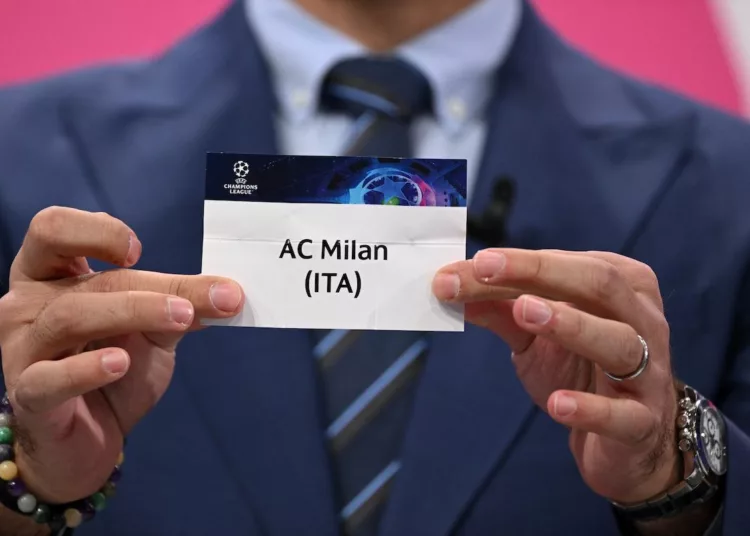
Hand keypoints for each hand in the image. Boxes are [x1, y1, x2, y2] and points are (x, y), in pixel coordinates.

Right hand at [0, 207, 243, 502]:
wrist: (87, 440)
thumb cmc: (111, 372)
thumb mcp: (152, 332)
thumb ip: (180, 306)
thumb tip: (228, 293)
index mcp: (51, 277)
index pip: (54, 229)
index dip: (94, 231)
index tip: (137, 251)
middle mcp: (27, 306)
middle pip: (84, 280)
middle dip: (145, 287)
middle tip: (193, 304)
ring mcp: (22, 350)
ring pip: (69, 318)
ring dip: (132, 313)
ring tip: (180, 320)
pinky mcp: (28, 397)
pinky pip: (49, 378)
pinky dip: (86, 369)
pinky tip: (118, 364)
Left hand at [433, 249, 679, 503]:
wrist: (624, 441)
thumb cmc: (580, 370)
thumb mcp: (535, 335)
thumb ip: (499, 308)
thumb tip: (451, 283)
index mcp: (620, 284)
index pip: (565, 263)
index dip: (515, 262)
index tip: (465, 265)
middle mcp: (642, 319)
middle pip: (598, 283)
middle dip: (538, 271)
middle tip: (484, 268)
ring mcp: (649, 372)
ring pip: (619, 341)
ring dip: (571, 325)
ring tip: (524, 311)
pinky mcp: (643, 423)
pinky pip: (622, 415)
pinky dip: (590, 409)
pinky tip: (558, 404)